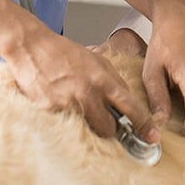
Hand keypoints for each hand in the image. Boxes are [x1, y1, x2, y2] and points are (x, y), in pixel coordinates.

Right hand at [4, 28, 158, 143]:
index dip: (143, 124)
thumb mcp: (96, 61)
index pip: (130, 106)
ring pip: (86, 130)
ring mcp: (68, 105)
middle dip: (110, 130)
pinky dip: (64, 119)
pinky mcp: (49, 112)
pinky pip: (64, 125)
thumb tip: (126, 102)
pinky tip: (59, 104)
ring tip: (77, 109)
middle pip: (108, 128)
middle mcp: (87, 94)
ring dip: (86, 125)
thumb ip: (112, 82)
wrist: (31, 48)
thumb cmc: (62, 53)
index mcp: (102, 80)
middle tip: (106, 124)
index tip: (152, 136)